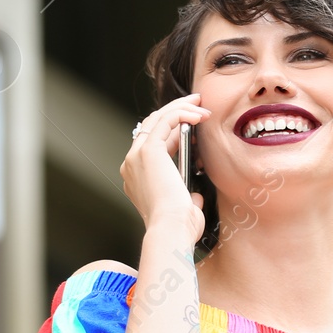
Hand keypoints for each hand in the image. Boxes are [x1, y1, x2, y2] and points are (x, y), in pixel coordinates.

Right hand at [121, 95, 208, 242]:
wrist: (172, 230)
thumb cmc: (180, 227)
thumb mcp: (184, 209)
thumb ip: (186, 198)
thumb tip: (194, 195)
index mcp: (136, 178)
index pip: (153, 143)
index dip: (174, 129)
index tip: (195, 123)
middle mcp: (131, 164)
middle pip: (151, 126)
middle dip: (175, 110)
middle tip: (197, 103)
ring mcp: (136, 156)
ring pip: (156, 119)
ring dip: (181, 108)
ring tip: (202, 104)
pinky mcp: (147, 152)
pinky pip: (165, 121)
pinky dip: (182, 114)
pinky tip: (200, 115)